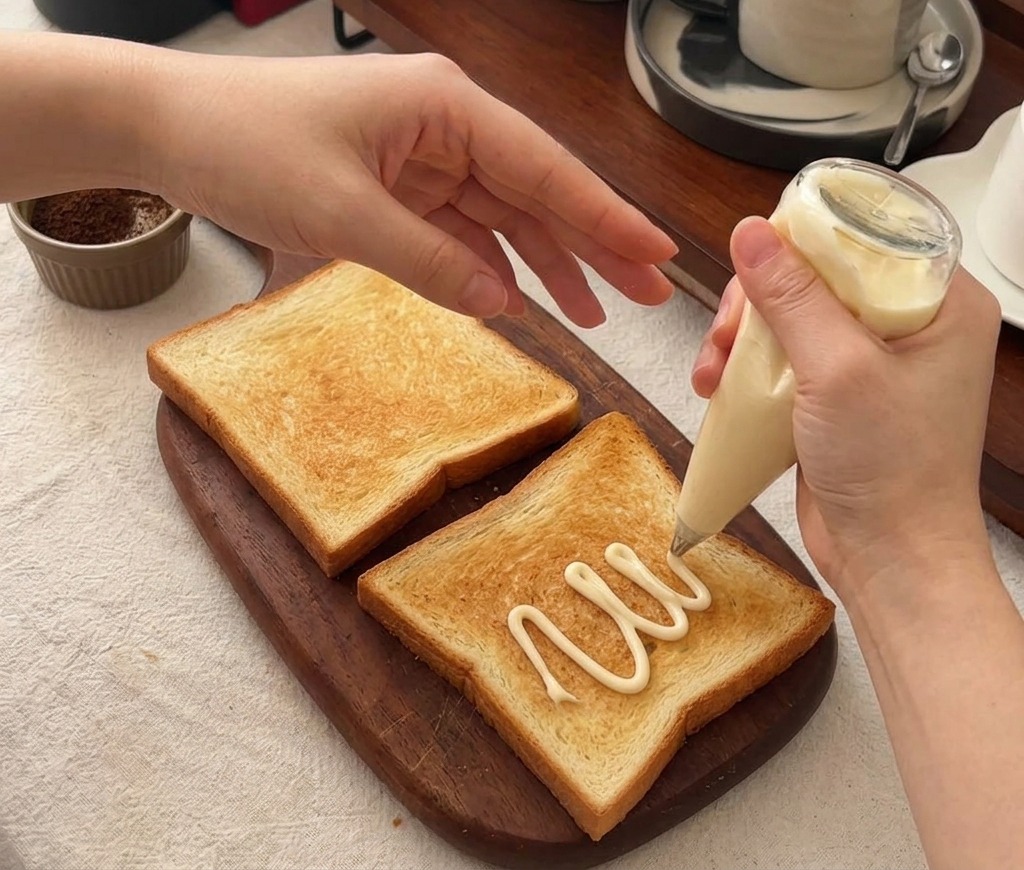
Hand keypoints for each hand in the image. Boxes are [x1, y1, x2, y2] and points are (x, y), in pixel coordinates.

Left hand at [142, 51, 676, 326]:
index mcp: (445, 106)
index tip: (656, 253)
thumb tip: (504, 303)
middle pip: (537, 192)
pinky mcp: (397, 189)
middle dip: (592, 246)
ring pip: (503, 217)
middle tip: (649, 293)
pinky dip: (488, 268)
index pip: (544, 168)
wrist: (168, 130)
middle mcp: (445, 126)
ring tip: (596, 312)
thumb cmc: (246, 144)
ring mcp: (422, 159)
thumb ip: (429, 261)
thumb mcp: (342, 212)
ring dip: (547, 265)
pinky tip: (519, 301)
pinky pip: (460, 233)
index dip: (605, 216)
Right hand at [691, 217, 1000, 593]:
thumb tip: (751, 232)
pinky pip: (785, 359)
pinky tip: (719, 387)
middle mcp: (909, 325)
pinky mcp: (837, 394)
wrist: (890, 557)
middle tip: (730, 331)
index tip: (757, 256)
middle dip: (760, 300)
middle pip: (817, 274)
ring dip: (744, 338)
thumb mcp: (838, 369)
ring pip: (791, 317)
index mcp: (941, 302)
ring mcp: (871, 361)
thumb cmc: (893, 470)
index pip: (868, 233)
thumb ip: (792, 296)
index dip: (807, 236)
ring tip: (713, 371)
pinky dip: (748, 369)